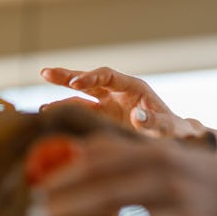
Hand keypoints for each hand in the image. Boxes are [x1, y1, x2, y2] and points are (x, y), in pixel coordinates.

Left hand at [29, 134, 216, 215]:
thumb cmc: (193, 174)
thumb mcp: (164, 154)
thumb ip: (122, 152)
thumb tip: (76, 151)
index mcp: (159, 155)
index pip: (105, 162)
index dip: (68, 174)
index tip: (38, 186)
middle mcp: (170, 182)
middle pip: (111, 195)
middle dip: (69, 207)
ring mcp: (183, 215)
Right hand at [39, 67, 202, 139]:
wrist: (175, 141)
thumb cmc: (175, 132)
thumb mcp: (169, 127)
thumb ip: (155, 121)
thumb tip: (138, 115)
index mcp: (134, 88)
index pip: (108, 77)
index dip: (91, 77)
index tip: (75, 83)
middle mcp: (118, 93)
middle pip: (90, 80)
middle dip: (68, 77)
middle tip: (46, 74)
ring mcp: (109, 105)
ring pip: (81, 96)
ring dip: (62, 97)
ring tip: (41, 108)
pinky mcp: (103, 118)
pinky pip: (82, 112)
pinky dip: (66, 112)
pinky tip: (48, 117)